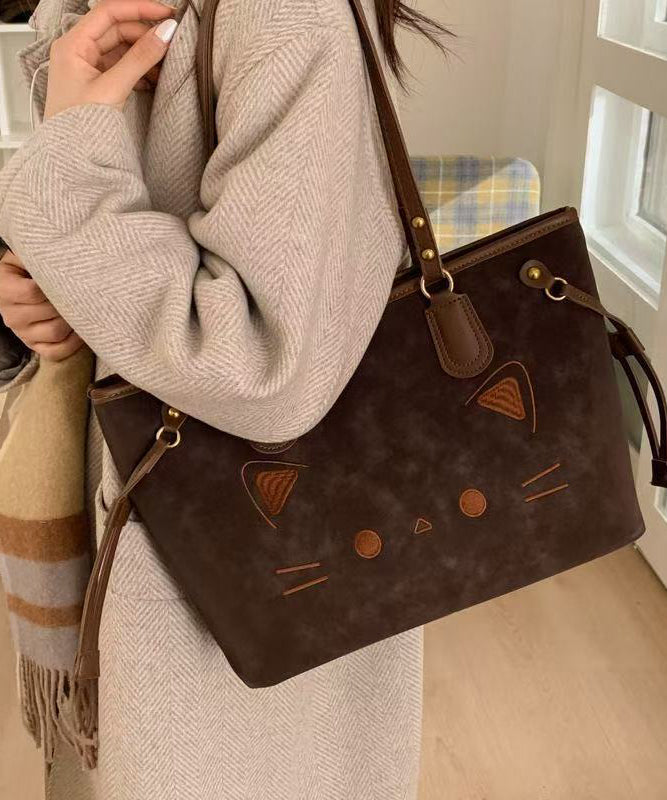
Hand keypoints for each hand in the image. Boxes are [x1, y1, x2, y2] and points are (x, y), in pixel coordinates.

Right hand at [0, 249, 83, 360]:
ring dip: (73, 322)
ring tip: (81, 309)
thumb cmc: (24, 270)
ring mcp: (24, 334)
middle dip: (68, 304)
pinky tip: (81, 330)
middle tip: (82, 294)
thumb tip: (58, 252)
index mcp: (5, 291)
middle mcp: (12, 316)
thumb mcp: (21, 258)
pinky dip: (73, 344)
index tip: (68, 279)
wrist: (15, 289)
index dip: (55, 287)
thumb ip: (34, 255)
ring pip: (55, 332)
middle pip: (49, 313)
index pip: (33, 292)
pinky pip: (57, 352)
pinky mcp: (35, 346)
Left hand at [44, 0, 178, 119]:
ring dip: (144, 54)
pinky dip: (139, 70)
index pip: (108, 12)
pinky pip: (121, 67)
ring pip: (121, 49)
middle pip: (117, 29)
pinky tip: (153, 79)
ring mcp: (87, 67)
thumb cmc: (77, 126)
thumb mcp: (113, 88)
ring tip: (165, 65)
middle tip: (171, 42)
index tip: (166, 14)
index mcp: (73, 44)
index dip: (139, 9)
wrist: (70, 157)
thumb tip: (164, 33)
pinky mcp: (97, 83)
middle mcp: (78, 51)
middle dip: (145, 35)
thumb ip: (140, 59)